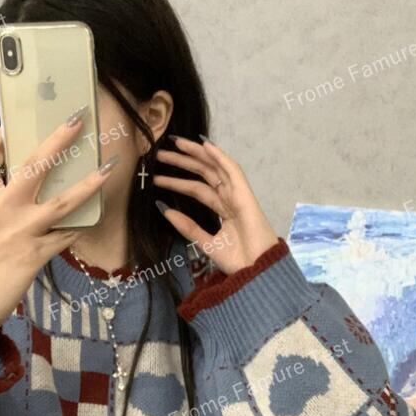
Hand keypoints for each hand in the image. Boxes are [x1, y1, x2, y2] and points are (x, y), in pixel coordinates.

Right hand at [0, 116, 114, 352]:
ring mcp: (19, 231)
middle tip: (78, 120)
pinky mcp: (34, 255)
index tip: (22, 118)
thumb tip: (27, 177)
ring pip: (61, 202)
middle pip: (32, 165)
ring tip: (109, 169)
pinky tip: (94, 217)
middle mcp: (2, 208)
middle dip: (58, 140)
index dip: (4, 131)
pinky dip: (81, 225)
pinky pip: (66, 235)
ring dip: (88, 184)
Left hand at [154, 137, 278, 274]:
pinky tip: (205, 145)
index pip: (197, 189)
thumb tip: (164, 209)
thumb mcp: (205, 242)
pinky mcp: (246, 195)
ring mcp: (238, 195)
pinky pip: (232, 171)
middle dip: (182, 162)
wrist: (257, 272)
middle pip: (203, 174)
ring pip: (215, 168)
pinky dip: (219, 157)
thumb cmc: (237, 262)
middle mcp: (230, 199)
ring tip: (175, 143)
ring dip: (196, 154)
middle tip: (159, 154)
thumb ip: (187, 226)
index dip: (178, 180)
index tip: (158, 176)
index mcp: (223, 210)